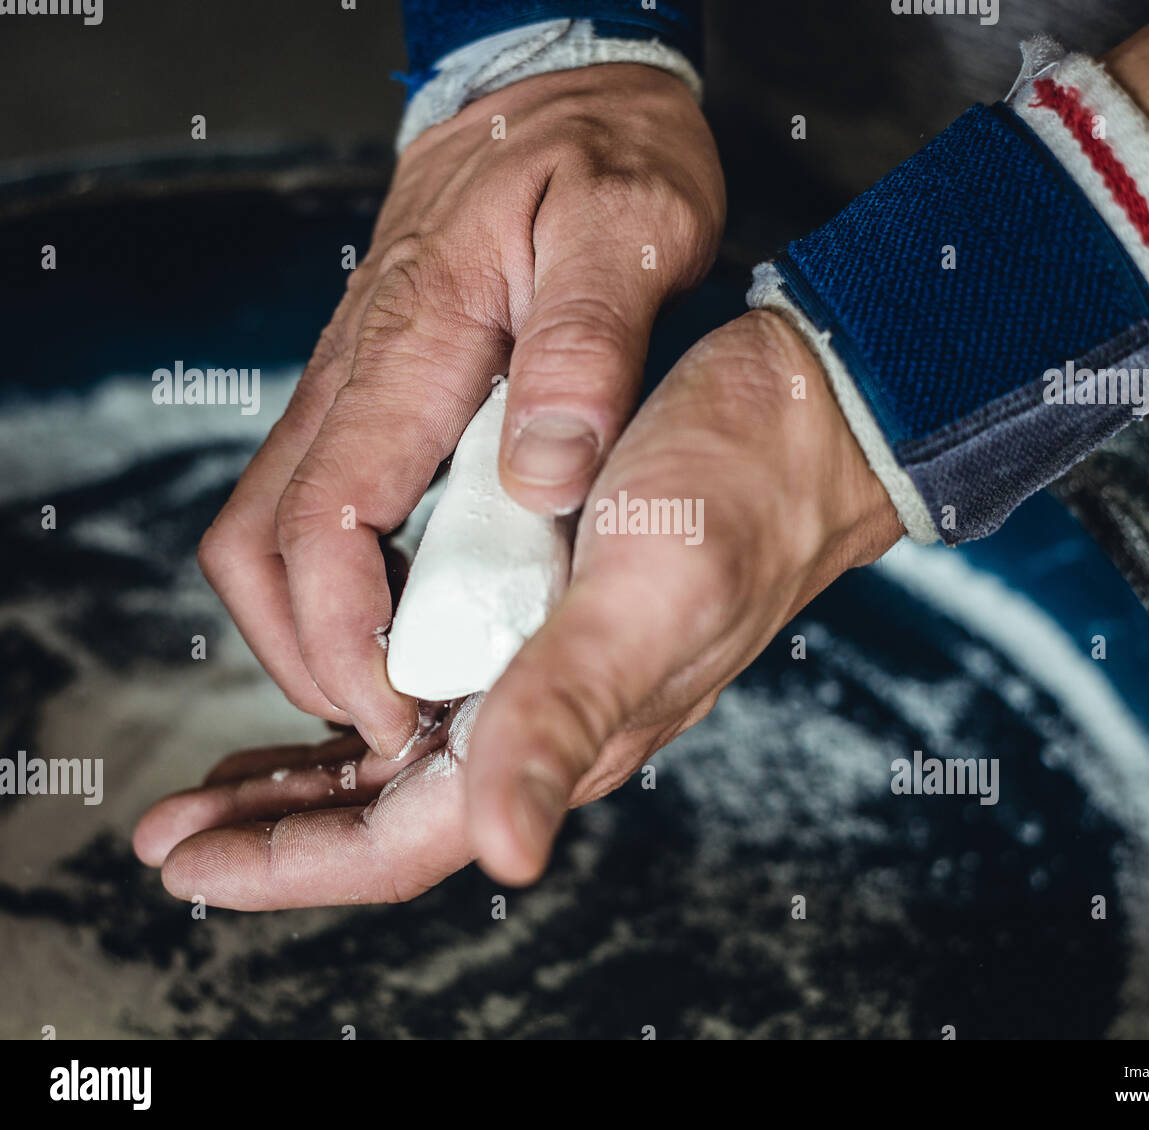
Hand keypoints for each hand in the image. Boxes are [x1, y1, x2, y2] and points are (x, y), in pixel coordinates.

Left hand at [134, 311, 901, 906]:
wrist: (800, 421)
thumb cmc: (737, 490)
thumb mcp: (643, 596)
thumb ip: (565, 717)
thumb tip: (505, 855)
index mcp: (563, 728)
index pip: (407, 838)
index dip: (293, 863)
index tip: (188, 864)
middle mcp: (548, 714)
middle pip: (390, 812)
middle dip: (279, 832)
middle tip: (172, 833)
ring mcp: (547, 668)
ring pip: (405, 757)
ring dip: (308, 778)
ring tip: (222, 785)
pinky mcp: (547, 616)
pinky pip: (437, 688)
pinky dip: (362, 705)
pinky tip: (326, 697)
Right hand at [196, 64, 724, 760]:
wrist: (561, 95)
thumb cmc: (601, 157)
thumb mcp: (628, 230)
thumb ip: (589, 349)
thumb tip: (546, 477)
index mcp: (414, 348)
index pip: (325, 523)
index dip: (343, 638)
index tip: (399, 710)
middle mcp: (359, 377)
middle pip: (260, 550)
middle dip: (306, 659)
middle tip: (392, 728)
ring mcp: (356, 388)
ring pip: (272, 534)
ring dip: (313, 632)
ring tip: (397, 698)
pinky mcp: (375, 397)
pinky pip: (318, 505)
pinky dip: (336, 587)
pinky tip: (404, 622)